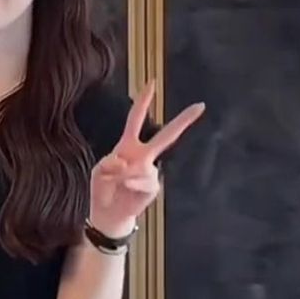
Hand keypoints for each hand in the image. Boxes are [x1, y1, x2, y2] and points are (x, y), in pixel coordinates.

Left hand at [90, 80, 204, 237]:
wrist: (107, 214)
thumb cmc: (103, 190)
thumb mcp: (100, 171)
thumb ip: (111, 162)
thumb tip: (128, 163)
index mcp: (128, 146)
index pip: (135, 120)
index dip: (143, 102)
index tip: (151, 83)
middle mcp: (142, 155)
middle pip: (165, 136)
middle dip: (182, 121)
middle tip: (200, 106)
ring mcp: (150, 171)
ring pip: (141, 165)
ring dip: (123, 175)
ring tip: (115, 184)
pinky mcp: (153, 186)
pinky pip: (144, 180)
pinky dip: (131, 184)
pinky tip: (125, 189)